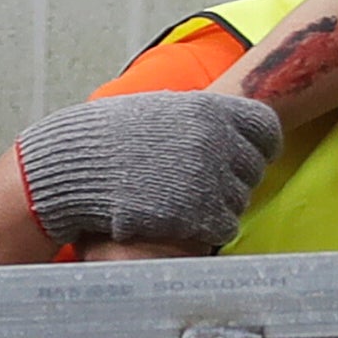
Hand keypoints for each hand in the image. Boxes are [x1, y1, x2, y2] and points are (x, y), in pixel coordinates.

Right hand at [15, 90, 288, 255]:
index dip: (259, 146)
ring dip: (218, 206)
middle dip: (233, 179)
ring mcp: (206, 176)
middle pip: (253, 169)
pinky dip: (208, 228)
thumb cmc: (109, 138)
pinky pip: (224, 227)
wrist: (71, 166)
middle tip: (201, 185)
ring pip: (240, 201)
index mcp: (209, 108)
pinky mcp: (195, 212)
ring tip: (183, 201)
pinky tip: (183, 221)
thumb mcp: (158, 109)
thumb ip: (199, 117)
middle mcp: (214, 139)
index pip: (266, 129)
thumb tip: (235, 124)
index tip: (246, 157)